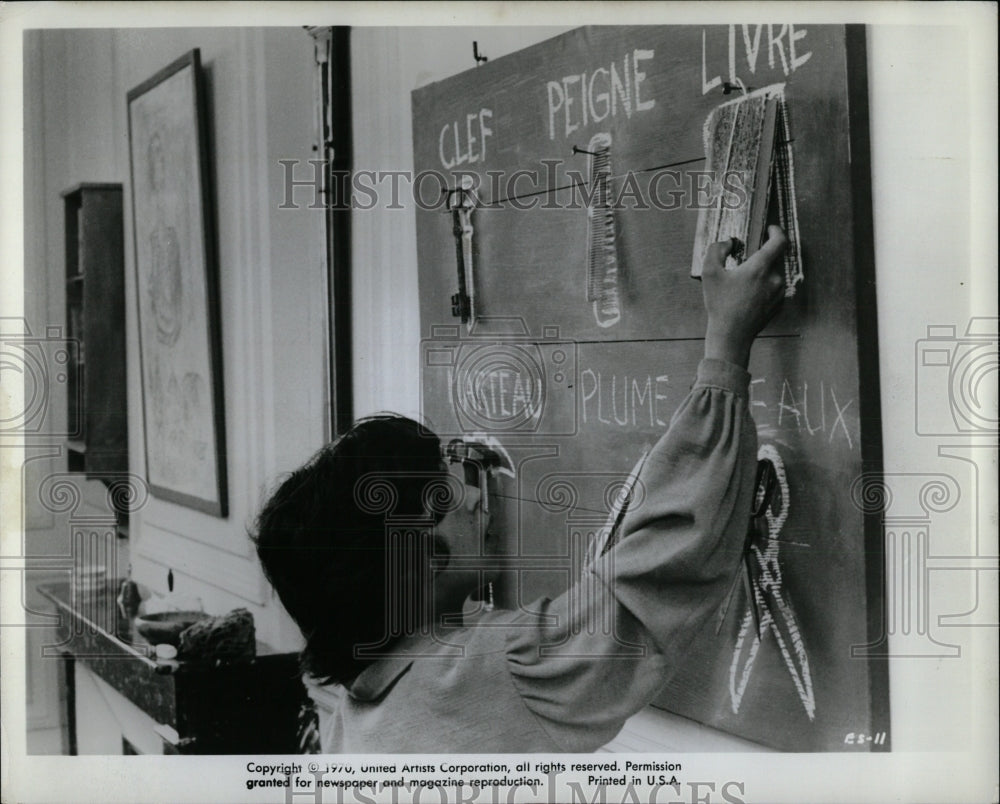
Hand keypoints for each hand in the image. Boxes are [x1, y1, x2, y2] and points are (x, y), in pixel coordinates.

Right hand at [702, 226, 787, 368]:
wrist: (731, 334)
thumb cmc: (720, 304)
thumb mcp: (709, 272)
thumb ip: (716, 250)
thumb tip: (728, 243)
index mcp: (760, 267)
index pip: (779, 241)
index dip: (776, 231)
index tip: (770, 229)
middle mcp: (774, 278)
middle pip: (773, 258)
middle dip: (760, 257)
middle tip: (744, 263)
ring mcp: (778, 293)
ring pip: (772, 274)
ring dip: (761, 273)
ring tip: (742, 283)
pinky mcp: (778, 304)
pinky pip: (773, 288)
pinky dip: (763, 287)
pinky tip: (747, 296)